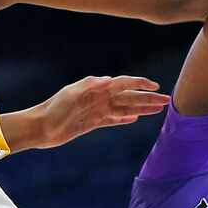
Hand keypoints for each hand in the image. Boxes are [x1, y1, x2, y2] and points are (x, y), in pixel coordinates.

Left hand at [38, 75, 168, 149]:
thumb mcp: (70, 94)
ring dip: (141, 109)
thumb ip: (90, 85)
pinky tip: (134, 119)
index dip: (140, 84)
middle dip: (148, 99)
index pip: (124, 84)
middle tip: (167, 102)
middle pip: (129, 97)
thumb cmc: (53, 108)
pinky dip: (124, 119)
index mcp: (97, 89)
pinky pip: (113, 120)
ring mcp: (97, 111)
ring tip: (157, 111)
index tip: (156, 87)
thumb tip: (110, 80)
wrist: (40, 127)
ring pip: (125, 109)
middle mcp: (100, 98)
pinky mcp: (92, 123)